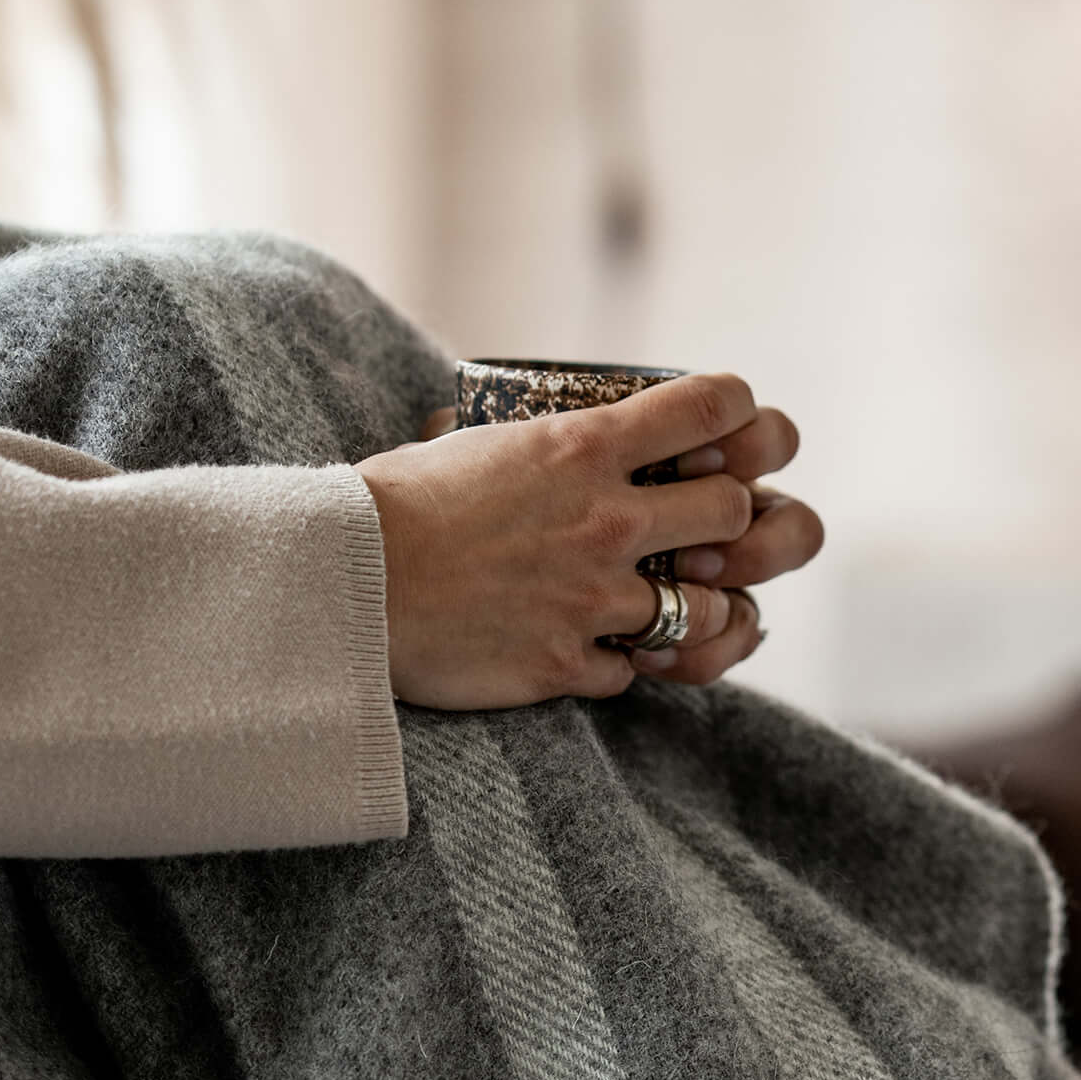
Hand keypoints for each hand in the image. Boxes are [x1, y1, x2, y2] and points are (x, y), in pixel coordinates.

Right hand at [358, 373, 823, 708]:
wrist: (341, 585)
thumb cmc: (391, 504)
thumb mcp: (476, 441)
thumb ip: (547, 442)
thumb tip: (570, 430)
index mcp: (582, 445)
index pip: (711, 406)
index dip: (739, 413)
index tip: (735, 423)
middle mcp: (606, 519)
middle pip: (736, 511)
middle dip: (728, 520)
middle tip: (699, 529)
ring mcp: (594, 599)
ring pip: (708, 610)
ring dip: (691, 609)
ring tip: (651, 606)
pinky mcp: (567, 665)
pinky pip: (631, 673)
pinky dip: (614, 664)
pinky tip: (578, 648)